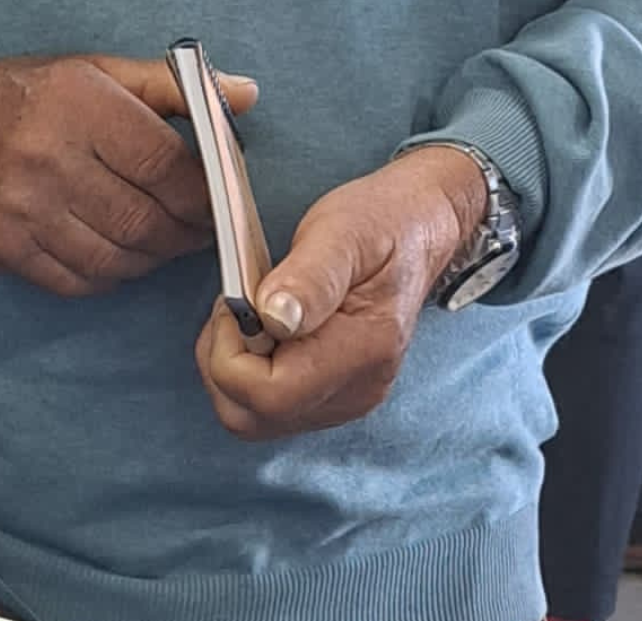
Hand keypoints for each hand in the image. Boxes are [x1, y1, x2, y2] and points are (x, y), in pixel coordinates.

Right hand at [0, 54, 253, 297]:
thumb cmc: (21, 96)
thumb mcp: (92, 71)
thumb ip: (171, 86)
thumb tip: (247, 96)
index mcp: (80, 107)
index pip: (169, 169)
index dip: (206, 194)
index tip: (218, 198)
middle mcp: (49, 160)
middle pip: (148, 222)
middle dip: (186, 233)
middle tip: (198, 227)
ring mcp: (23, 211)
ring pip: (120, 259)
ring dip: (152, 257)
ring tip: (159, 239)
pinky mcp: (5, 249)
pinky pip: (81, 280)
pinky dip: (110, 274)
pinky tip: (115, 252)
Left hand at [196, 144, 485, 439]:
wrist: (418, 231)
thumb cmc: (381, 224)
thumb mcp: (342, 232)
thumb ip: (309, 278)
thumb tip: (272, 319)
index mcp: (364, 350)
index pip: (270, 393)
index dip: (231, 353)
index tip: (236, 303)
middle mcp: (357, 390)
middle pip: (253, 417)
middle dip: (222, 365)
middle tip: (236, 310)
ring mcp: (346, 398)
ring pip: (255, 418)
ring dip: (231, 371)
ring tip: (248, 317)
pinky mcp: (334, 394)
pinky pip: (271, 407)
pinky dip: (249, 374)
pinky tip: (262, 332)